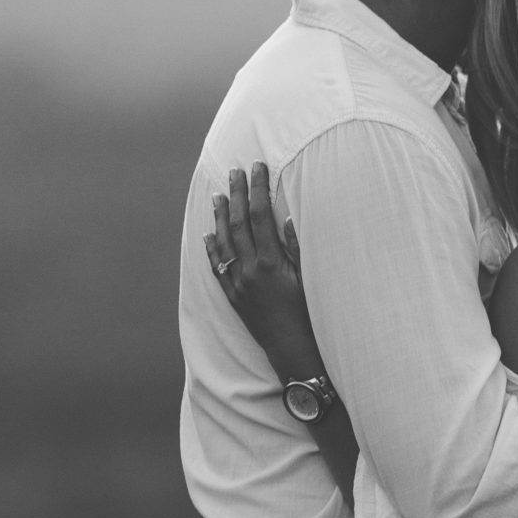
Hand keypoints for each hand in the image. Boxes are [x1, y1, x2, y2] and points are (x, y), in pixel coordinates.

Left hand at [205, 163, 318, 363]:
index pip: (260, 215)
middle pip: (238, 223)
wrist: (293, 350)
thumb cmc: (309, 312)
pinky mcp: (234, 297)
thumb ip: (296, 247)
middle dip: (236, 194)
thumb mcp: (309, 277)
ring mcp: (238, 284)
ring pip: (224, 242)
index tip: (257, 168)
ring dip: (219, 216)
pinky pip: (218, 267)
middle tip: (234, 171)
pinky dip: (212, 248)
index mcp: (270, 261)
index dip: (258, 189)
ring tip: (217, 195)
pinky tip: (208, 234)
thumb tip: (284, 217)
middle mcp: (249, 270)